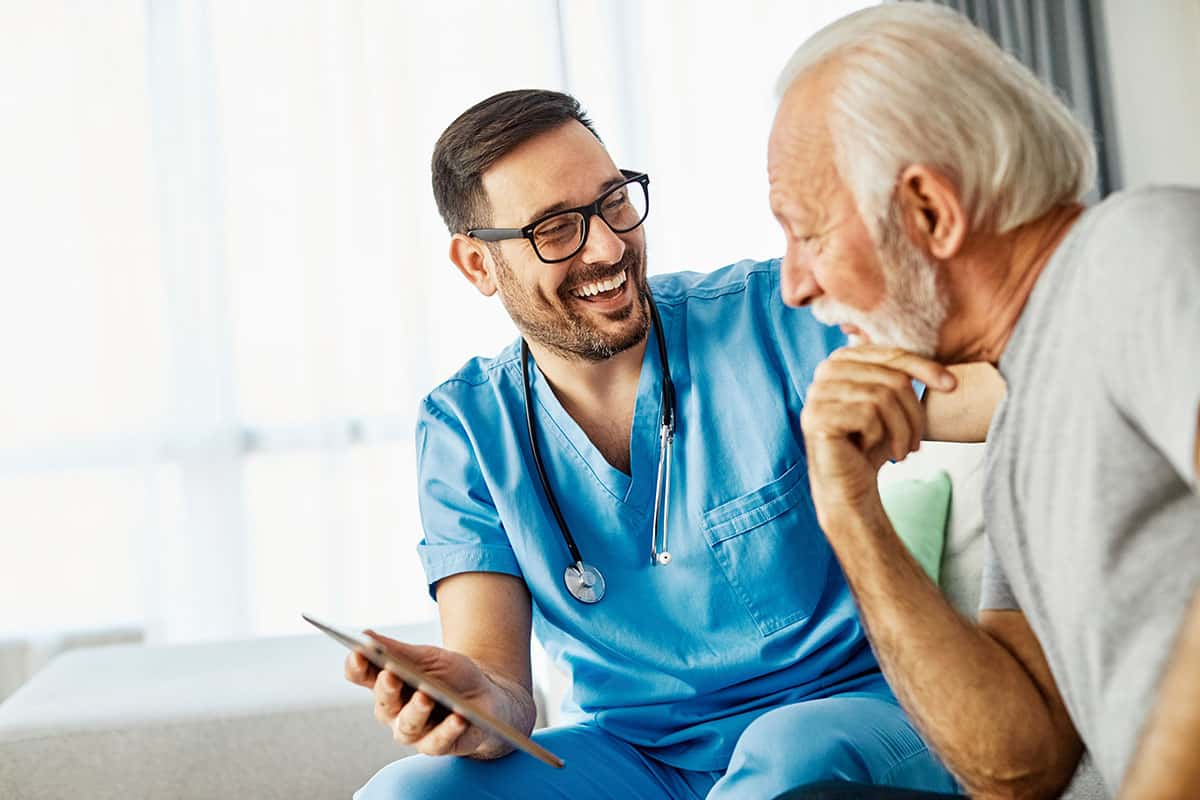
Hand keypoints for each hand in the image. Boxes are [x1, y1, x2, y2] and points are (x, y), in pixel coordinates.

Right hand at [343, 631, 508, 757]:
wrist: (488, 696)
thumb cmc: (453, 675)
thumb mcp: (429, 657)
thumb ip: (398, 650)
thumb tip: (365, 635)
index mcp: (387, 683)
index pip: (361, 675)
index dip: (357, 665)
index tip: (359, 651)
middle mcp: (394, 710)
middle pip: (382, 702)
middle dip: (386, 689)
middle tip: (391, 675)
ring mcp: (415, 730)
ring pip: (407, 726)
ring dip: (416, 711)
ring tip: (425, 697)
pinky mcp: (438, 745)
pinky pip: (438, 742)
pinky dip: (448, 730)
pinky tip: (458, 718)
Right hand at [801, 345, 956, 515]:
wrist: (850, 487)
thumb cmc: (873, 446)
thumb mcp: (893, 406)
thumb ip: (903, 378)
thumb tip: (947, 374)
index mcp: (844, 359)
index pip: (892, 354)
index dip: (925, 368)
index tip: (951, 386)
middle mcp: (826, 370)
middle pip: (891, 377)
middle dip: (913, 413)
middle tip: (916, 443)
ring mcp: (817, 393)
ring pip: (882, 397)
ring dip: (900, 430)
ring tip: (899, 451)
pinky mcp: (816, 416)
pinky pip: (867, 415)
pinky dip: (878, 437)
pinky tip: (868, 450)